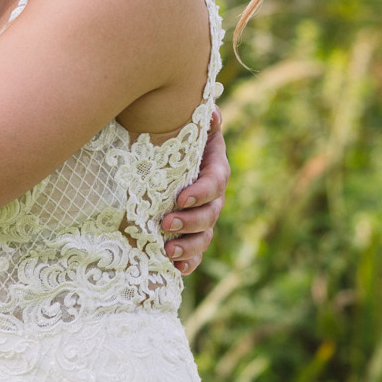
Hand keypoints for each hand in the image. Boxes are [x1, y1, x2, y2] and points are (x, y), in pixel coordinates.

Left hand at [160, 106, 229, 275]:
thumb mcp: (190, 128)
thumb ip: (201, 120)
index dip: (202, 192)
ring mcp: (203, 219)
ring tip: (167, 251)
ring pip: (204, 238)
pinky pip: (195, 255)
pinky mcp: (190, 236)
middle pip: (211, 215)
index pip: (216, 183)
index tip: (181, 199)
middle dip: (190, 222)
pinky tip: (174, 268)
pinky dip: (187, 263)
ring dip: (188, 246)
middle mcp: (212, 198)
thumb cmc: (178, 139)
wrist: (165, 159)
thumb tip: (211, 113)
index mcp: (214, 170)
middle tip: (166, 222)